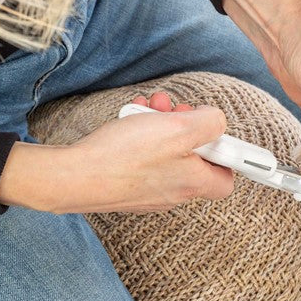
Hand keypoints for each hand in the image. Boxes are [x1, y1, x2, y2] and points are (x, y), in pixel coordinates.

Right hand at [0, 93, 233, 213]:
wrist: (73, 177)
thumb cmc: (126, 155)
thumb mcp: (180, 128)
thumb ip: (210, 123)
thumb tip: (216, 122)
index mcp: (195, 183)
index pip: (227, 178)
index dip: (227, 153)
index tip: (218, 133)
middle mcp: (175, 192)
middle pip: (195, 157)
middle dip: (186, 125)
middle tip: (173, 110)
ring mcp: (150, 192)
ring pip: (167, 152)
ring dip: (160, 124)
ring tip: (147, 107)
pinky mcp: (128, 186)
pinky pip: (145, 157)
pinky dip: (141, 135)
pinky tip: (130, 120)